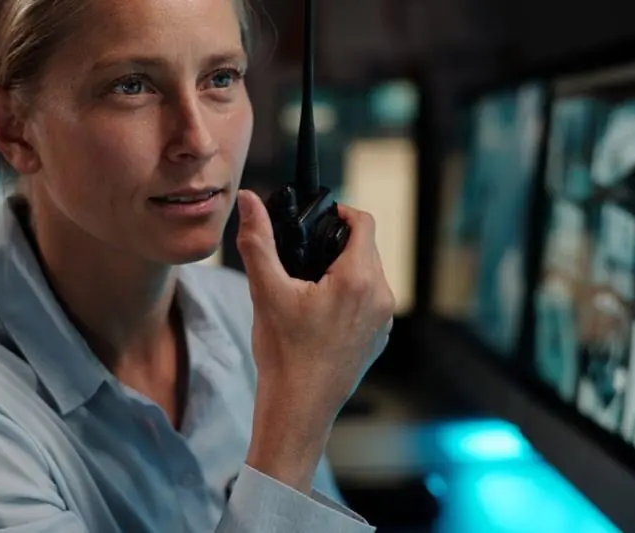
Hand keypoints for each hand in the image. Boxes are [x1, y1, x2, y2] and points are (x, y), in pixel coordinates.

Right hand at [235, 189, 394, 492]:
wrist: (300, 408)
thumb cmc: (284, 353)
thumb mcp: (266, 291)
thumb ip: (258, 240)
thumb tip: (249, 200)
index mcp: (358, 279)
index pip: (364, 223)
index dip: (341, 213)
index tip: (320, 218)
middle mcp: (381, 296)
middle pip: (367, 249)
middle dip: (339, 244)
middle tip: (307, 253)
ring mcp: (384, 320)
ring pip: (371, 276)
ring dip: (347, 270)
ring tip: (313, 284)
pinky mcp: (380, 338)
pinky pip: (372, 302)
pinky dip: (353, 296)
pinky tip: (324, 312)